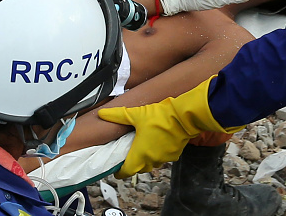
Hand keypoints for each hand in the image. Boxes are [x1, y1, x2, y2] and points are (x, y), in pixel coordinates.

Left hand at [98, 76, 243, 177]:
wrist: (183, 118)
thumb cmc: (159, 118)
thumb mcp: (136, 115)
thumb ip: (118, 116)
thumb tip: (102, 114)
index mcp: (139, 154)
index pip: (126, 171)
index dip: (119, 172)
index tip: (115, 170)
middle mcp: (151, 160)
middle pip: (138, 168)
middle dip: (132, 164)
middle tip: (127, 155)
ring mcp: (164, 159)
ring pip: (151, 164)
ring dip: (146, 158)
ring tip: (141, 147)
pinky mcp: (174, 154)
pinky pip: (162, 158)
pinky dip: (158, 153)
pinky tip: (156, 142)